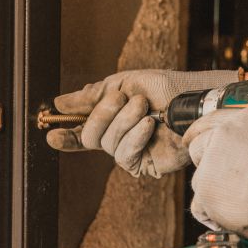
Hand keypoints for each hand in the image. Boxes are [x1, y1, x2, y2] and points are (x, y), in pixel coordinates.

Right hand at [47, 69, 239, 176]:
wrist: (196, 100)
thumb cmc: (167, 88)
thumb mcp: (126, 83)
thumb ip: (93, 94)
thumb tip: (60, 102)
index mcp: (113, 118)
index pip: (83, 132)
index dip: (66, 135)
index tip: (52, 133)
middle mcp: (120, 137)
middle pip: (91, 135)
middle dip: (103, 114)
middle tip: (123, 98)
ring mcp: (133, 152)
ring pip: (107, 144)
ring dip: (125, 120)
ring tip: (145, 107)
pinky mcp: (147, 165)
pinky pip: (125, 156)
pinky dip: (135, 136)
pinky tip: (149, 125)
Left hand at [183, 108, 247, 243]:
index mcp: (242, 120)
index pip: (211, 120)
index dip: (200, 132)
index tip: (194, 138)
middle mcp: (222, 136)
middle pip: (197, 147)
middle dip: (205, 161)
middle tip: (217, 176)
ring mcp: (211, 164)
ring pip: (199, 178)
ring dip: (213, 189)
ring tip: (238, 201)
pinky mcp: (207, 192)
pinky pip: (199, 206)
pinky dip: (211, 213)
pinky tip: (227, 217)